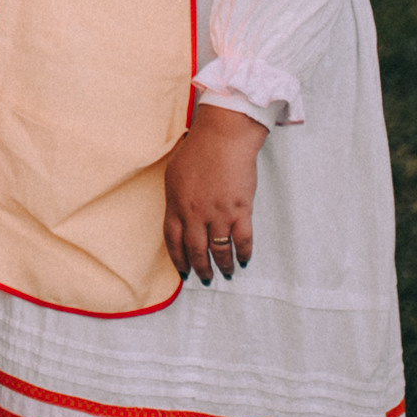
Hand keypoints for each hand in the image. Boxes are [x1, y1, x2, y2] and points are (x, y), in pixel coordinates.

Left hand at [163, 104, 265, 284]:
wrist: (223, 137)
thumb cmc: (197, 150)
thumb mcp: (174, 174)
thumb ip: (175, 198)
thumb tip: (179, 215)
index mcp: (176, 205)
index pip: (173, 241)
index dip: (178, 259)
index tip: (183, 272)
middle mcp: (195, 214)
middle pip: (196, 251)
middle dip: (200, 269)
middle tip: (204, 279)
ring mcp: (218, 214)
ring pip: (219, 250)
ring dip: (223, 265)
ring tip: (225, 273)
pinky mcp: (240, 210)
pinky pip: (242, 240)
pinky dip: (243, 253)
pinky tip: (243, 259)